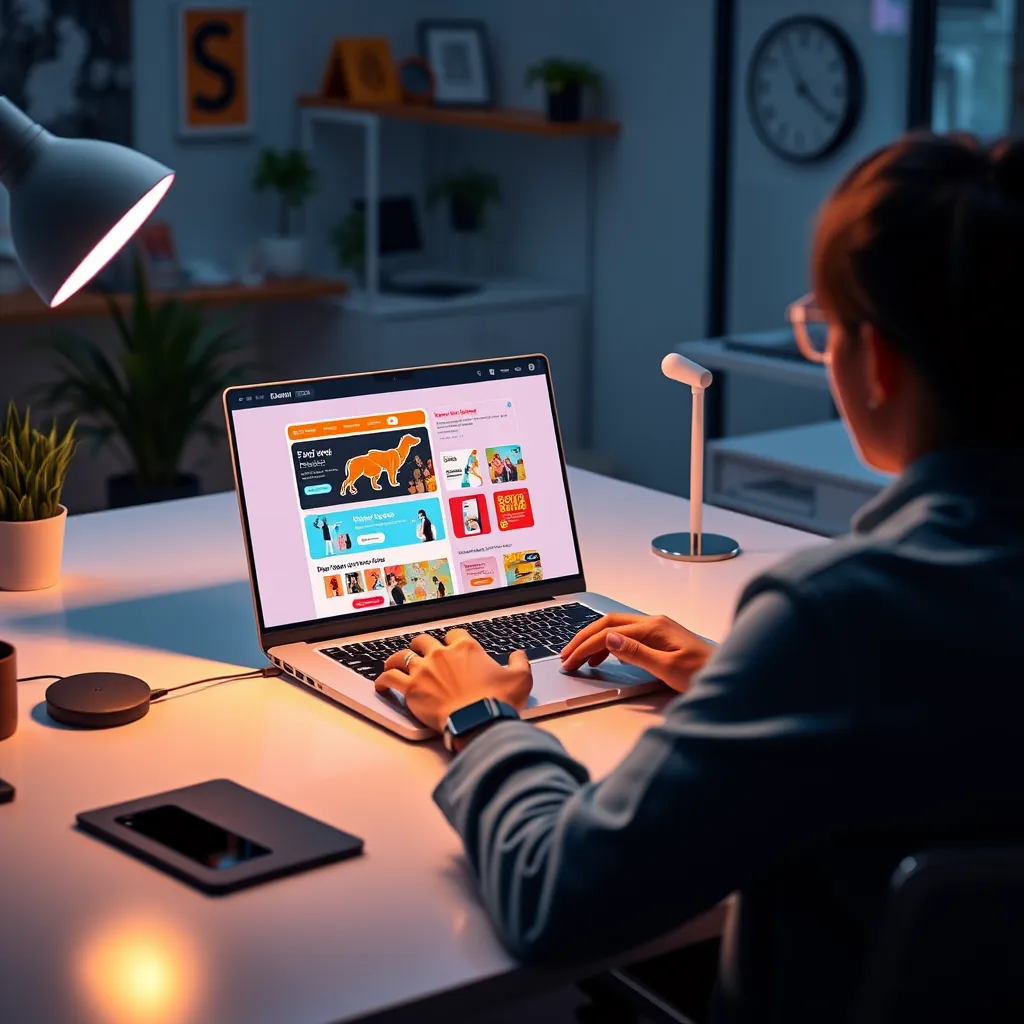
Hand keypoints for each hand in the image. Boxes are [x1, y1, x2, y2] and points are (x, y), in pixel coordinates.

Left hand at [375, 630, 532, 732]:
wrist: (479, 721)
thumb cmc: (498, 701)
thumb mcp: (520, 678)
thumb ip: (520, 662)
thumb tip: (518, 655)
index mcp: (466, 648)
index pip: (454, 634)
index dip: (452, 639)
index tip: (451, 646)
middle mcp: (442, 654)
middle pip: (423, 641)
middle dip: (421, 646)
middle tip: (420, 652)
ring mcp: (424, 670)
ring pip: (402, 656)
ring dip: (397, 658)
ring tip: (394, 663)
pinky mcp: (411, 689)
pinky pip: (390, 678)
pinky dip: (383, 680)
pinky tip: (382, 684)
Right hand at [560, 614, 712, 693]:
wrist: (731, 674)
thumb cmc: (704, 674)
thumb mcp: (668, 668)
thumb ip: (637, 653)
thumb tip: (608, 639)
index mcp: (653, 627)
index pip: (609, 632)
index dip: (585, 645)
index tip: (570, 660)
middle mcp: (653, 622)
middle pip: (608, 624)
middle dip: (584, 639)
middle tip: (566, 656)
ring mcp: (657, 629)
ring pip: (616, 629)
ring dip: (595, 641)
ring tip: (580, 660)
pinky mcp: (660, 638)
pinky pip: (627, 636)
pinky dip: (610, 645)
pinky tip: (604, 657)